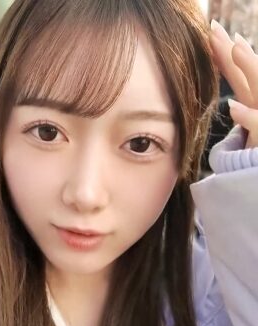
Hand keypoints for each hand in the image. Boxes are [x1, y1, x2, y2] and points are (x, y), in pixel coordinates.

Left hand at [210, 20, 257, 147]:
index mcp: (255, 104)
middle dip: (233, 51)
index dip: (225, 55)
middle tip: (214, 28)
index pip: (238, 76)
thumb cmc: (255, 159)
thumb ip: (245, 114)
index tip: (209, 33)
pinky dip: (249, 117)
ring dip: (249, 68)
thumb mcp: (250, 132)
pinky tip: (233, 106)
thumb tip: (234, 98)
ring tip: (234, 46)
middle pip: (248, 75)